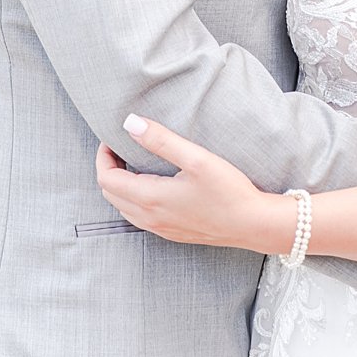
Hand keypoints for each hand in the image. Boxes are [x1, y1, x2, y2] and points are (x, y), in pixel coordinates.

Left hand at [96, 114, 283, 250]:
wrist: (252, 225)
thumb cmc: (229, 191)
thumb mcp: (197, 159)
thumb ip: (161, 140)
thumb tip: (130, 123)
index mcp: (149, 197)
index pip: (106, 178)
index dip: (103, 156)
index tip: (112, 139)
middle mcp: (148, 217)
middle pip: (110, 193)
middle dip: (109, 169)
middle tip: (122, 148)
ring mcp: (159, 228)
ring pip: (122, 207)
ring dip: (120, 186)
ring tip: (135, 164)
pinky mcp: (171, 233)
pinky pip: (139, 217)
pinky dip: (134, 200)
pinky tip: (153, 187)